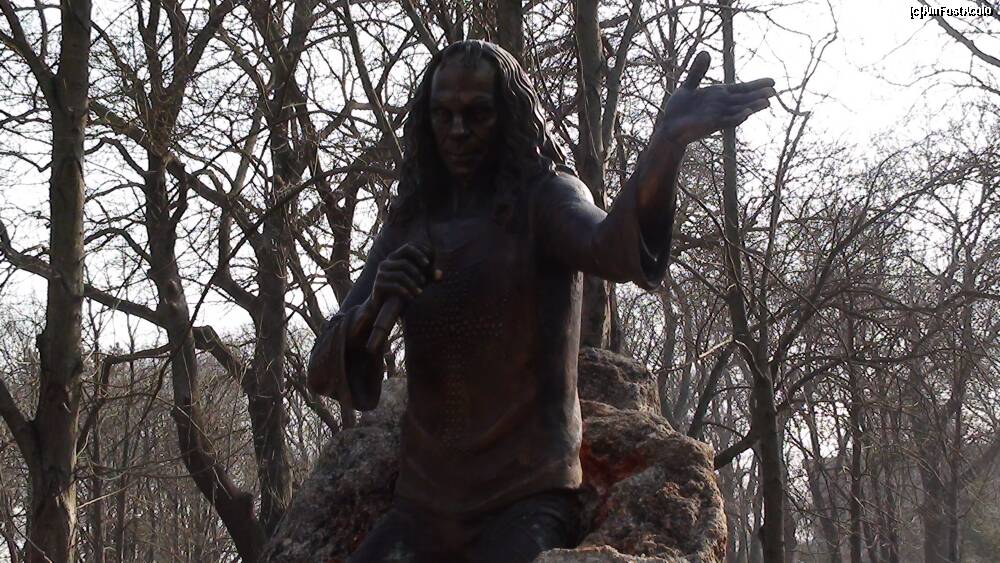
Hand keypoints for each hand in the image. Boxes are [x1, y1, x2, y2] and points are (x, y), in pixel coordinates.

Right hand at [369, 243, 439, 309]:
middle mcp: (386, 263)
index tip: (429, 263)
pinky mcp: (378, 284)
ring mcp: (380, 273)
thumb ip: (427, 276)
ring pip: (401, 275)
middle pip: (405, 262)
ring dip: (412, 285)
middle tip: (424, 282)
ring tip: (419, 293)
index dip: (419, 253)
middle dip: (417, 272)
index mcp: (395, 257)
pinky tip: (411, 297)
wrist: (381, 306)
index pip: (408, 247)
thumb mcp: (416, 281)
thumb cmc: (401, 290)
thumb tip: (440, 275)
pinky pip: (394, 286)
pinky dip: (405, 292)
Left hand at [658, 51, 775, 144]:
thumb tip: (705, 52)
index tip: (772, 81)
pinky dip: (736, 118)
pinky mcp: (711, 125)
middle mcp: (722, 105)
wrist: (669, 126)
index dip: (757, 84)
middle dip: (759, 95)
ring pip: (739, 110)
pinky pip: (727, 121)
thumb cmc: (679, 108)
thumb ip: (698, 71)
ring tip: (767, 102)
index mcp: (720, 94)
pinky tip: (746, 115)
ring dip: (752, 107)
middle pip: (744, 99)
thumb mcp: (688, 86)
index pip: (742, 88)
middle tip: (774, 91)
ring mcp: (718, 115)